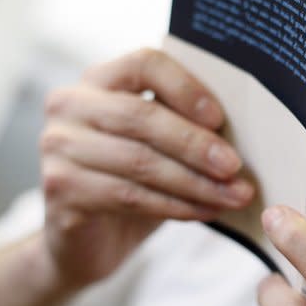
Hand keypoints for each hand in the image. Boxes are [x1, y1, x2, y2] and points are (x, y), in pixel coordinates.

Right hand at [39, 49, 253, 288]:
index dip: (185, 88)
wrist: (87, 241)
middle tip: (236, 166)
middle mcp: (70, 104)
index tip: (220, 117)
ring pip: (139, 162)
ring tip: (235, 196)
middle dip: (196, 144)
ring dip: (196, 182)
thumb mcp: (159, 146)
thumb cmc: (133, 182)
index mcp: (100, 79)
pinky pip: (129, 196)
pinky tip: (207, 212)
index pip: (143, 63)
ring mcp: (58, 147)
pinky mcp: (60, 189)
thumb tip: (247, 128)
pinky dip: (176, 206)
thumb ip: (184, 126)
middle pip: (141, 117)